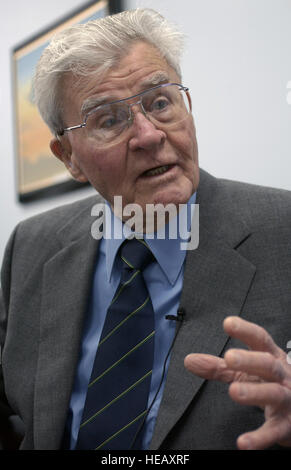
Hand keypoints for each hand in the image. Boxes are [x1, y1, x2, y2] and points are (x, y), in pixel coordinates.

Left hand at [184, 316, 290, 449]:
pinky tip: (243, 443)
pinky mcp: (287, 425)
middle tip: (229, 358)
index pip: (260, 339)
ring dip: (254, 392)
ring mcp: (287, 399)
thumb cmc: (271, 384)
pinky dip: (259, 438)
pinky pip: (274, 431)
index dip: (245, 330)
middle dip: (250, 360)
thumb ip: (218, 367)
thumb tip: (190, 360)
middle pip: (268, 364)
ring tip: (234, 391)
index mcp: (271, 357)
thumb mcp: (246, 372)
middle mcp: (282, 375)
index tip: (228, 322)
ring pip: (273, 393)